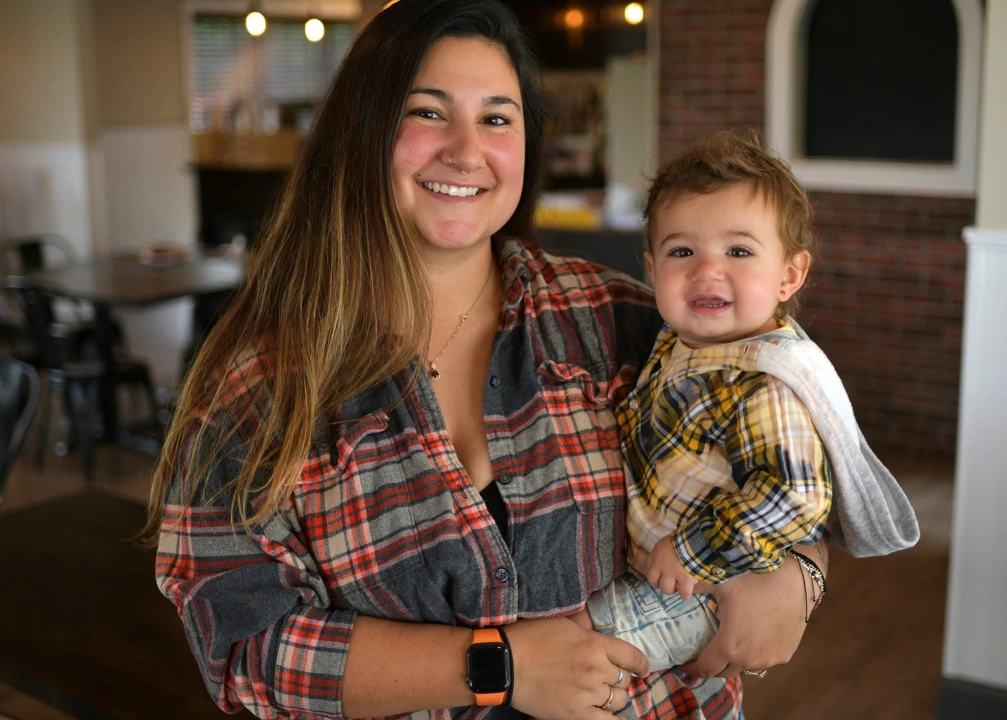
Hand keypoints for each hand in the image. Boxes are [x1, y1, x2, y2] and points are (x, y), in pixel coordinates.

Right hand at [506, 617, 647, 718]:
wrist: (506, 662)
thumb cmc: (531, 637)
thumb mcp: (565, 624)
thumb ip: (588, 631)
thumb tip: (601, 635)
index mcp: (595, 644)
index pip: (632, 656)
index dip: (641, 664)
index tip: (642, 669)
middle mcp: (596, 669)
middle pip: (624, 679)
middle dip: (619, 679)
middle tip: (608, 680)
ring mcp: (587, 693)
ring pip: (618, 700)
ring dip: (613, 698)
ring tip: (601, 695)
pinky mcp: (576, 714)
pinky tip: (611, 716)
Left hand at [644, 535, 697, 599]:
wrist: (694, 542)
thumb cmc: (681, 539)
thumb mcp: (667, 543)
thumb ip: (663, 553)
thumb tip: (666, 560)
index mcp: (655, 555)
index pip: (648, 570)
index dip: (654, 576)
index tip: (660, 577)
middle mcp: (660, 566)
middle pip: (654, 582)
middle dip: (661, 584)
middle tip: (670, 583)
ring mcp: (672, 575)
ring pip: (667, 590)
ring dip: (673, 589)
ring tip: (679, 586)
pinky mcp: (685, 581)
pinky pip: (683, 593)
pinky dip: (686, 593)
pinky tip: (688, 589)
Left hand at [681, 556, 808, 677]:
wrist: (796, 580)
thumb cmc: (755, 580)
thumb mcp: (719, 581)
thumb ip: (696, 588)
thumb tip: (678, 588)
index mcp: (729, 645)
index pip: (705, 668)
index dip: (692, 669)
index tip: (684, 664)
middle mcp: (749, 660)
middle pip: (724, 672)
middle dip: (711, 666)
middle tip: (702, 656)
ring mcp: (769, 659)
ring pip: (745, 668)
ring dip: (733, 661)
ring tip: (726, 646)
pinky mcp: (785, 654)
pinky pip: (763, 661)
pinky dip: (752, 655)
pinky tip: (750, 640)